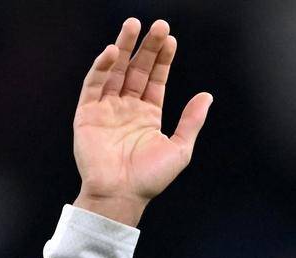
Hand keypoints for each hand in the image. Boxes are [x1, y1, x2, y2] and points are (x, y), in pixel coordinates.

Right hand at [72, 18, 212, 225]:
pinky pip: (93, 85)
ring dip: (123, 48)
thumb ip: (191, 121)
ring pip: (115, 71)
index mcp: (148, 115)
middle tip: (157, 25)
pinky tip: (111, 52)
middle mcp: (127, 108)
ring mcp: (106, 109)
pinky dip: (101, 67)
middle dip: (146, 47)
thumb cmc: (150, 178)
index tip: (171, 39)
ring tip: (132, 26)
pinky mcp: (87, 114)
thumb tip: (207, 96)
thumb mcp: (180, 149)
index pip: (155, 79)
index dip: (162, 59)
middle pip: (136, 69)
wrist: (121, 195)